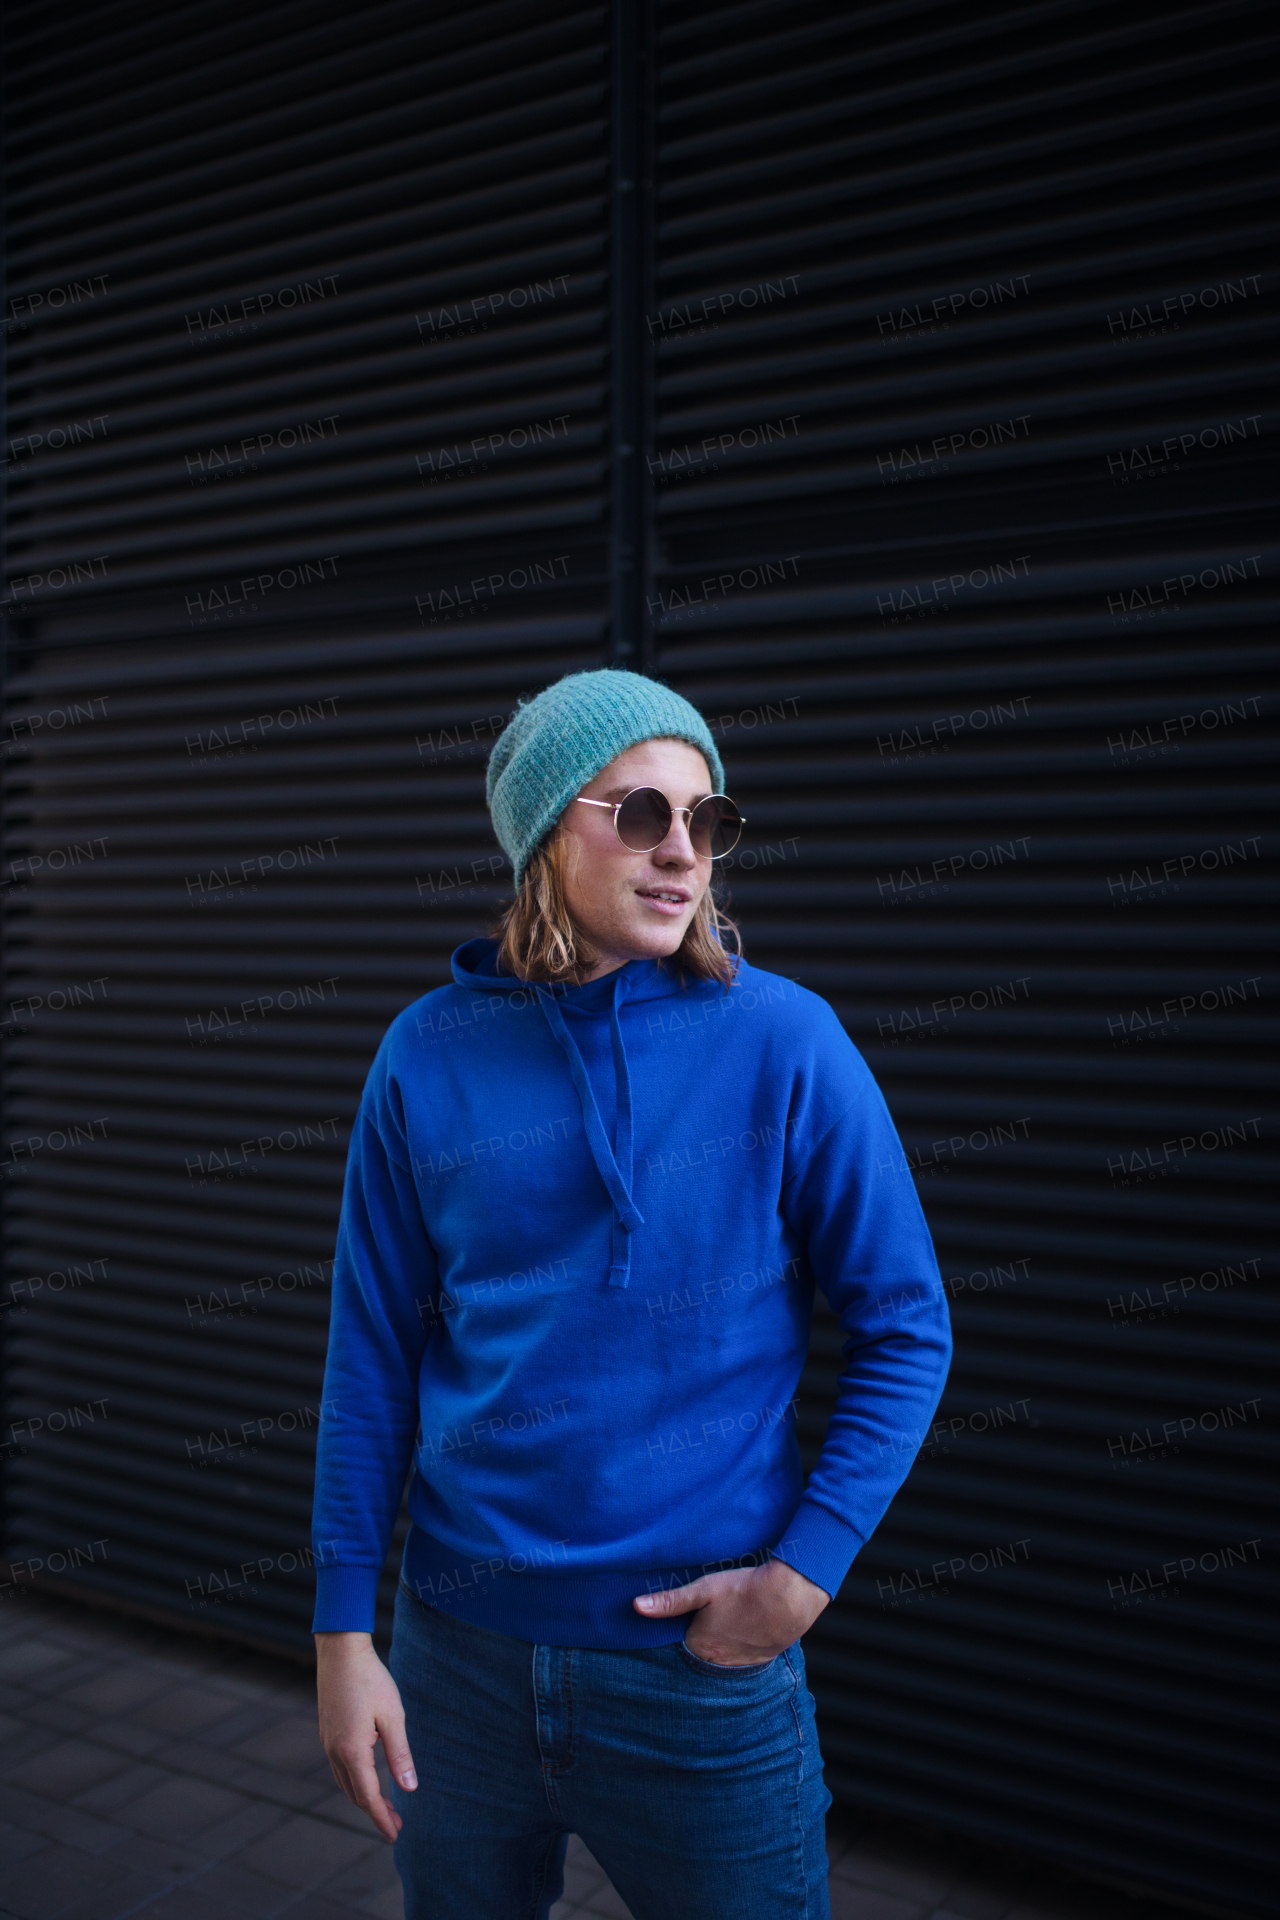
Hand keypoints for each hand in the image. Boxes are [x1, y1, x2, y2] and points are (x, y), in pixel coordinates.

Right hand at [315, 1632, 416, 1840]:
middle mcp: (335, 1752)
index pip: (368, 1797)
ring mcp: (327, 1742)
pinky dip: (354, 1781)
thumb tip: (409, 1789)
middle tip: (396, 1825)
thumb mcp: (392, 1716)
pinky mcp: (327, 1732)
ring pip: (345, 1782)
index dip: (382, 1818)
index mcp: (352, 1751)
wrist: (340, 1651)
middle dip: (375, 1812)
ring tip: (385, 1805)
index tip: (395, 1835)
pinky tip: (367, 1777)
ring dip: (364, 1797)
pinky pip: (339, 1767)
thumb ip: (399, 1754)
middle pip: (355, 1794)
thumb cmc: (370, 1680)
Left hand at [632, 1557, 829, 1665]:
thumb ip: (670, 1601)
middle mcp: (717, 1663)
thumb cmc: (745, 1589)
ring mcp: (740, 1665)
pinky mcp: (761, 1661)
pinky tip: (745, 1629)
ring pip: (722, 1657)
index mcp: (699, 1646)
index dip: (682, 1627)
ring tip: (728, 1622)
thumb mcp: (703, 1589)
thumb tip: (636, 1607)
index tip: (688, 1615)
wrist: (789, 1596)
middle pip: (701, 1652)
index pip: (679, 1643)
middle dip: (702, 1638)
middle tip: (711, 1616)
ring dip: (722, 1644)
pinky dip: (740, 1647)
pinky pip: (742, 1659)